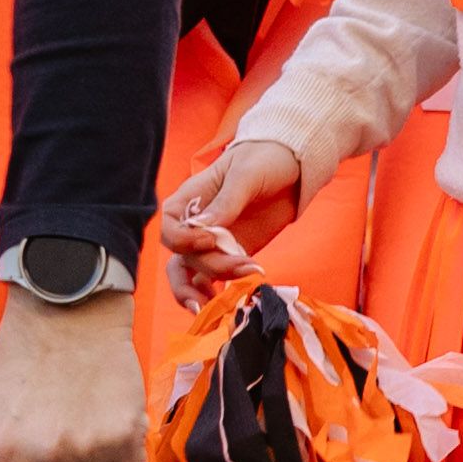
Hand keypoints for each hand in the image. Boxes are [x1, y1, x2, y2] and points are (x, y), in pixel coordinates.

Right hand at [162, 134, 307, 305]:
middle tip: (241, 267)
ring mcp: (213, 242)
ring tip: (223, 303)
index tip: (212, 239)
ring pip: (191, 274)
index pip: (168, 226)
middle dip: (209, 266)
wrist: (293, 166)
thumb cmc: (264, 158)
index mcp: (191, 198)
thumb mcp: (246, 173)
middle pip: (184, 256)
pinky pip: (215, 279)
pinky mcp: (232, 254)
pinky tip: (228, 302)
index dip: (183, 239)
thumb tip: (205, 228)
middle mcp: (196, 224)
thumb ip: (227, 202)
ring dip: (204, 290)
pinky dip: (217, 294)